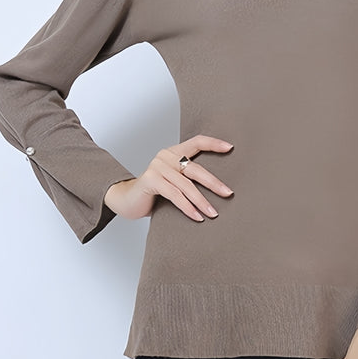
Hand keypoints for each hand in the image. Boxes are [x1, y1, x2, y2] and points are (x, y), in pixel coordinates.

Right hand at [104, 134, 233, 221]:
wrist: (127, 200)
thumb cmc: (154, 193)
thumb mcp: (174, 181)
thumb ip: (188, 177)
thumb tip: (219, 187)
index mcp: (173, 152)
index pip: (197, 142)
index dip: (214, 143)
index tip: (230, 148)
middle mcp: (165, 156)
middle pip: (195, 168)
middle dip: (214, 183)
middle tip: (228, 193)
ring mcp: (157, 167)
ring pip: (186, 185)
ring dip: (201, 201)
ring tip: (213, 213)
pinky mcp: (151, 180)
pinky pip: (174, 195)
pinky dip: (188, 207)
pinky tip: (197, 217)